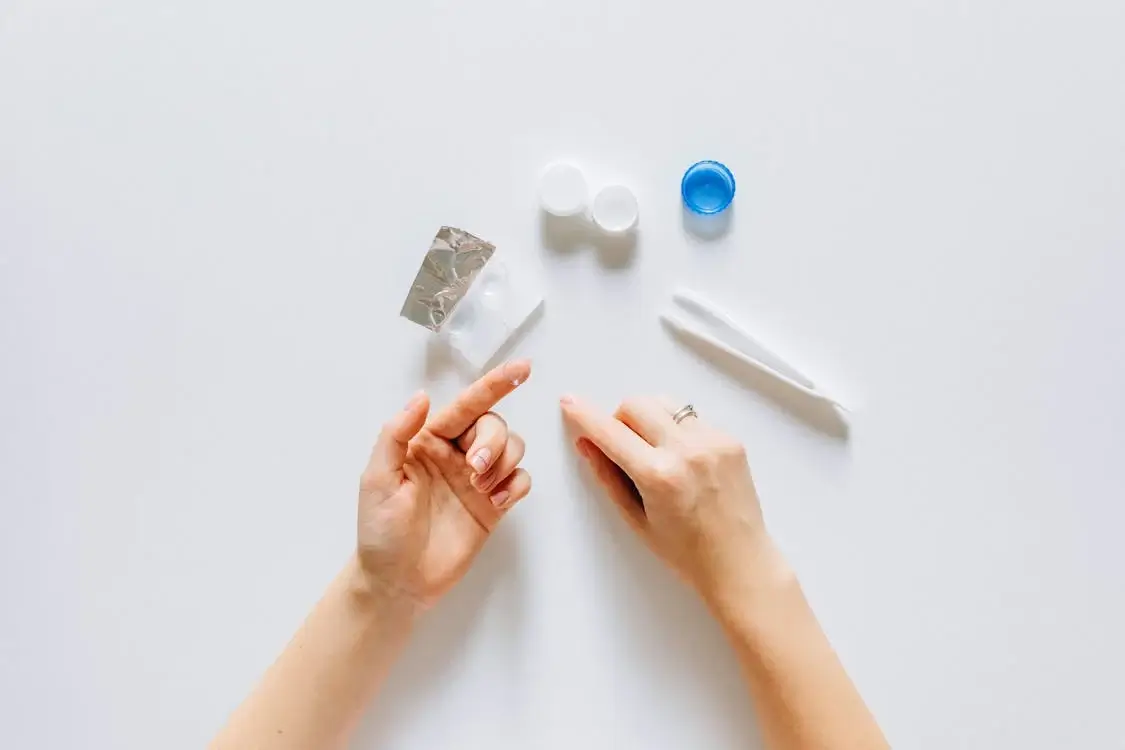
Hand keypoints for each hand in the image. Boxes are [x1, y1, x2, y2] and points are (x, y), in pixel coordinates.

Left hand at [356, 361, 532, 610]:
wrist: (398, 582)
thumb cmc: (380, 531)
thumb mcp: (377, 479)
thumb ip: (396, 434)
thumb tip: (422, 397)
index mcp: (428, 441)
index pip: (466, 404)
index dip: (495, 384)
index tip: (523, 368)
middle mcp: (455, 454)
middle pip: (494, 424)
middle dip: (492, 441)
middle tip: (475, 470)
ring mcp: (476, 480)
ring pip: (512, 448)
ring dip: (503, 462)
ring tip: (482, 489)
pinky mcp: (493, 505)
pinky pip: (520, 480)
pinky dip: (514, 485)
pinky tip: (495, 502)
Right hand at [560, 395, 787, 609]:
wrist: (739, 562)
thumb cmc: (689, 553)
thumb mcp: (636, 519)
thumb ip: (608, 476)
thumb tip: (588, 444)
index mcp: (660, 476)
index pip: (610, 432)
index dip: (585, 415)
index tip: (571, 403)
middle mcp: (688, 451)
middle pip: (636, 403)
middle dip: (620, 420)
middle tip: (623, 448)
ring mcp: (713, 442)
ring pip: (664, 402)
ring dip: (649, 418)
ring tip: (655, 453)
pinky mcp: (730, 439)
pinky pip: (691, 416)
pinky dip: (677, 429)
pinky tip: (683, 460)